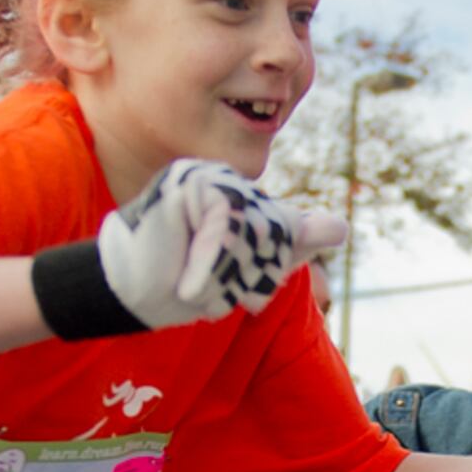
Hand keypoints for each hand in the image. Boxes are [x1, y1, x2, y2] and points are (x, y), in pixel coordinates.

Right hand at [95, 161, 344, 329]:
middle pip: (272, 229)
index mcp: (238, 199)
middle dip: (244, 272)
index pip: (282, 230)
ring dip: (225, 268)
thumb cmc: (179, 285)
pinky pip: (226, 220)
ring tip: (194, 281)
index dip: (264, 269)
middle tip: (206, 287)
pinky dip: (210, 257)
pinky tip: (188, 277)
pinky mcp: (186, 179)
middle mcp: (222, 181)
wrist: (129, 296)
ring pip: (252, 226)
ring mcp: (203, 176)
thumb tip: (341, 227)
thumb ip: (289, 246)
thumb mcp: (244, 271)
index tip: (240, 293)